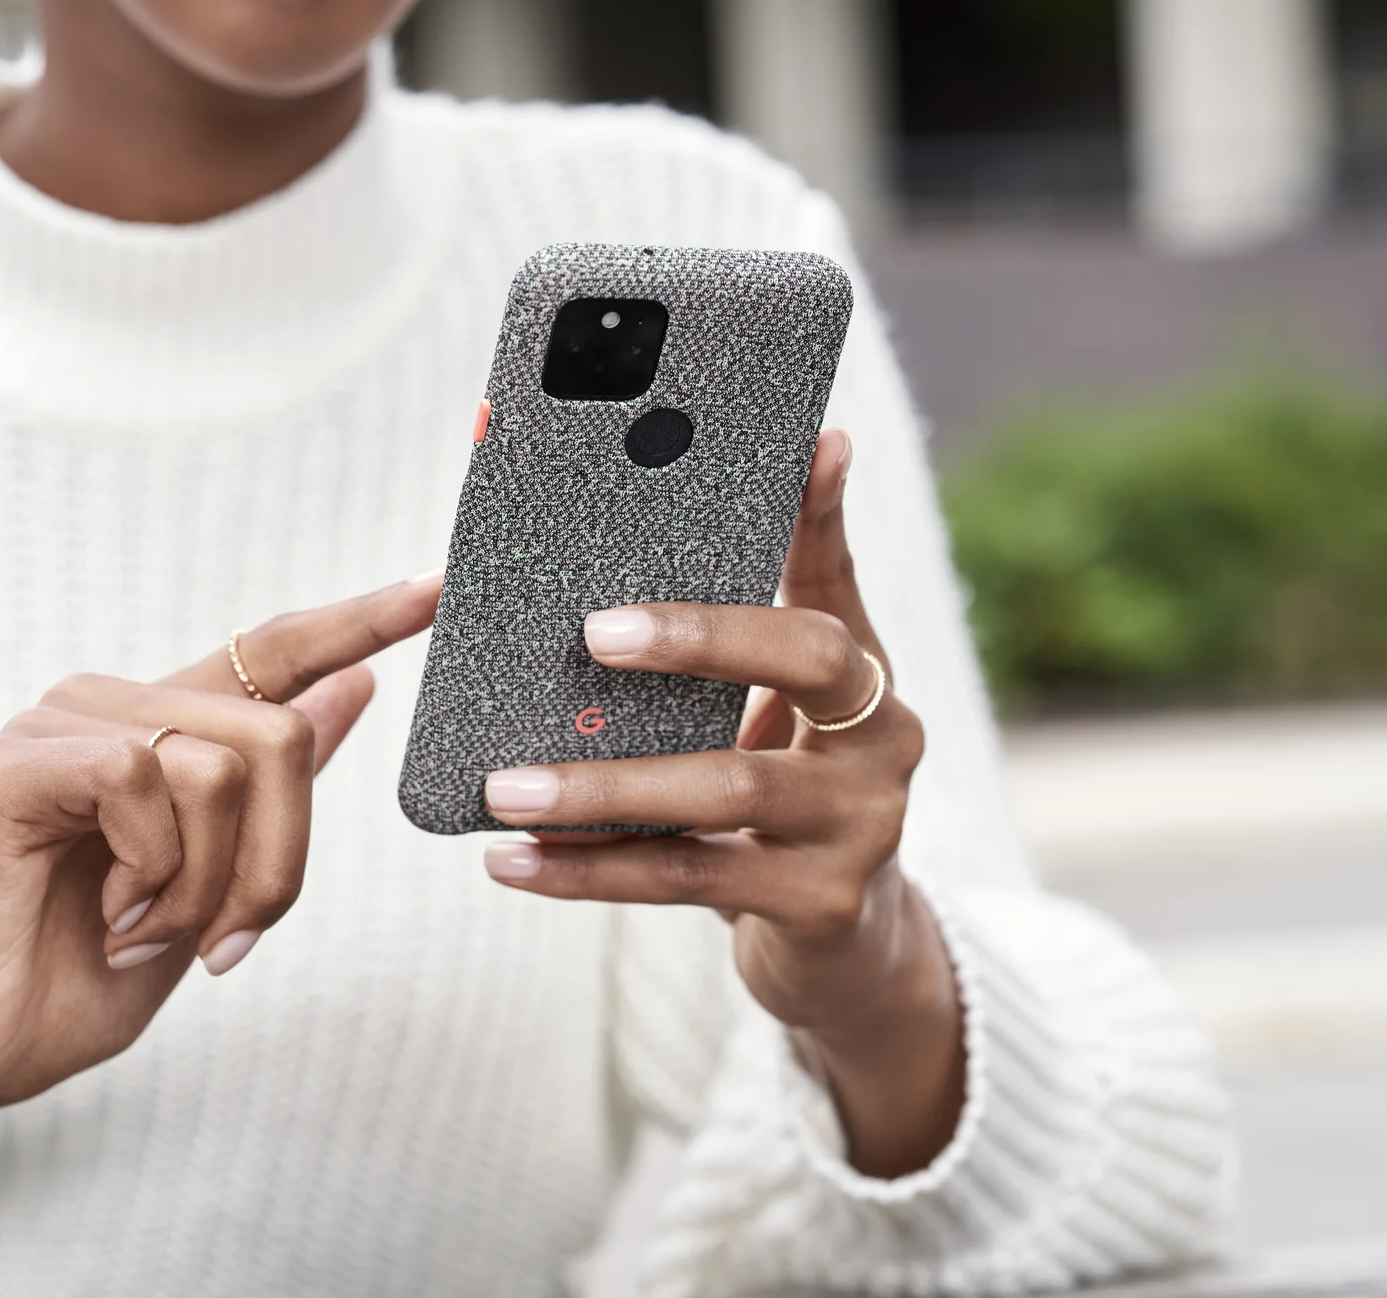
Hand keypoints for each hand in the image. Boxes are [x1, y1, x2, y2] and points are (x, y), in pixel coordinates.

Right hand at [0, 572, 440, 1254]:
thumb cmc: (75, 979)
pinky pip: (144, 779)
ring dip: (204, 884)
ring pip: (220, 763)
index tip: (438, 588)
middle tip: (223, 941)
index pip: (272, 651)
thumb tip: (356, 686)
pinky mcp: (9, 765)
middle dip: (277, 860)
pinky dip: (149, 869)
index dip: (358, 619)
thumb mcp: (212, 888)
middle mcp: (108, 708)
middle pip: (278, 731)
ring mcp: (53, 727)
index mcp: (159, 733)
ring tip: (138, 931)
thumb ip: (273, 790)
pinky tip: (105, 913)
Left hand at [480, 430, 964, 1176]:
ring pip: (727, 787)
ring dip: (604, 786)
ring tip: (505, 786)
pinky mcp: (822, 903)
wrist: (842, 945)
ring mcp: (862, 823)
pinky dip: (592, 872)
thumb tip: (612, 573)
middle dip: (696, 637)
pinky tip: (513, 863)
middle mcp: (881, 735)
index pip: (837, 571)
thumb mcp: (763, 716)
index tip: (810, 442)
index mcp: (860, 670)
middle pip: (804, 658)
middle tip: (590, 631)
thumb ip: (713, 646)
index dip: (821, 509)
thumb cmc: (775, 802)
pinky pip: (690, 878)